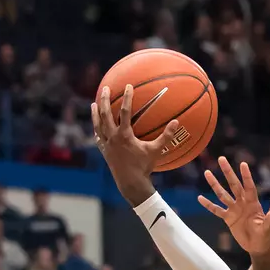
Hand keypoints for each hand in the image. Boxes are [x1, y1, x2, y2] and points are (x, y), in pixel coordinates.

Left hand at [92, 84, 180, 207]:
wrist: (131, 184)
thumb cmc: (145, 167)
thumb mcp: (156, 150)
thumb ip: (166, 136)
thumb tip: (176, 122)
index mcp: (124, 135)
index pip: (124, 111)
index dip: (127, 97)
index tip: (128, 86)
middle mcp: (113, 138)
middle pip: (105, 114)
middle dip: (104, 99)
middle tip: (105, 88)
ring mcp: (107, 145)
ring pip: (98, 125)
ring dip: (95, 113)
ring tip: (93, 103)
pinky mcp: (105, 152)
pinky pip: (98, 138)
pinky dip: (97, 131)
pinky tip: (97, 127)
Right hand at [198, 157, 269, 256]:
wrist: (257, 247)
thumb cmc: (265, 237)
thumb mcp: (268, 228)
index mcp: (253, 204)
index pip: (249, 187)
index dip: (246, 176)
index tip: (242, 164)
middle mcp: (242, 203)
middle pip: (233, 185)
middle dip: (228, 172)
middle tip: (221, 158)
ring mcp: (234, 210)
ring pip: (222, 194)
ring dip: (214, 184)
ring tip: (206, 173)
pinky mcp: (228, 218)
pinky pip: (216, 210)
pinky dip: (208, 205)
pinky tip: (199, 198)